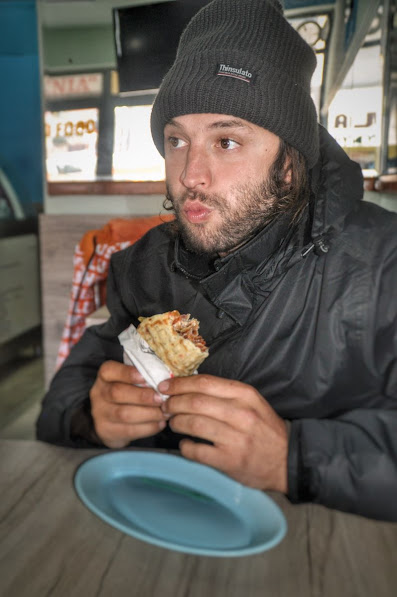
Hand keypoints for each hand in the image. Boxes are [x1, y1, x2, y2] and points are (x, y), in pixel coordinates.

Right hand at [90, 360, 166, 448]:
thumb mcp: (128, 381)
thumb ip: (142, 378)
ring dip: (148, 414)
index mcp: (105, 376)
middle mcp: (98, 393)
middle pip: (117, 393)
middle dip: (142, 396)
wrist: (108, 420)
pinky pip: (129, 430)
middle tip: (161, 399)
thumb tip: (166, 381)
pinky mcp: (106, 431)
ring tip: (164, 413)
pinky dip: (148, 427)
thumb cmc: (126, 393)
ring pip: (124, 414)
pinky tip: (160, 423)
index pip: (109, 370)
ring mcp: (100, 413)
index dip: (127, 373)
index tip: (145, 377)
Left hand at [159, 374, 287, 492]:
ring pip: (193, 424)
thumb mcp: (252, 402)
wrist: (287, 461)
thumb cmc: (264, 429)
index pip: (205, 383)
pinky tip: (185, 443)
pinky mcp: (230, 461)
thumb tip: (189, 386)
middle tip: (165, 405)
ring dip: (176, 422)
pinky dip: (184, 446)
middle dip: (173, 402)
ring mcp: (236, 438)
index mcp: (245, 395)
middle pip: (195, 402)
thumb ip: (225, 393)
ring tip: (173, 422)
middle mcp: (241, 414)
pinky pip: (196, 451)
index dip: (180, 383)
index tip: (165, 385)